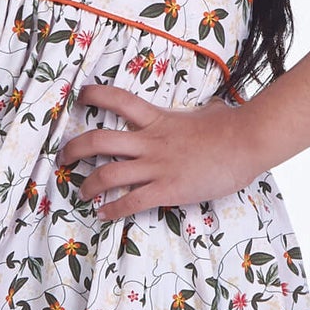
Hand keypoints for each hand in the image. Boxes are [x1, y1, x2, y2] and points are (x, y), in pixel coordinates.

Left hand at [56, 82, 263, 220]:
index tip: (81, 97)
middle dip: (73, 149)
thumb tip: (211, 108)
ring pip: (107, 175)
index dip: (94, 96)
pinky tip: (103, 214)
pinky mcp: (167, 189)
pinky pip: (130, 202)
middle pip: (98, 141)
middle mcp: (149, 141)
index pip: (118, 100)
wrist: (247, 142)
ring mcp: (156, 166)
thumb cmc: (231, 126)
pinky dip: (111, 210)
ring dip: (88, 184)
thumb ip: (201, 111)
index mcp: (157, 119)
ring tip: (81, 191)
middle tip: (63, 157)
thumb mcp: (209, 111)